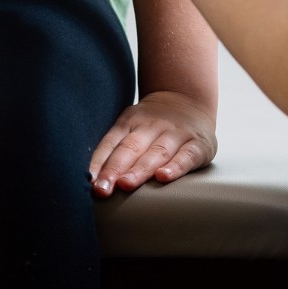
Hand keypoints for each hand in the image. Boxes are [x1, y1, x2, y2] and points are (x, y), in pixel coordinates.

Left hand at [90, 91, 217, 194]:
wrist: (187, 99)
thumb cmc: (152, 124)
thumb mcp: (131, 126)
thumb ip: (115, 149)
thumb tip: (92, 179)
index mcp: (130, 122)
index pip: (111, 143)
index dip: (99, 163)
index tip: (90, 183)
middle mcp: (151, 126)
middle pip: (130, 148)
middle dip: (114, 169)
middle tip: (102, 189)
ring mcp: (176, 133)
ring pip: (156, 152)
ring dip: (140, 169)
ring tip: (126, 184)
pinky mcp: (198, 144)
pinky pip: (186, 155)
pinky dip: (175, 166)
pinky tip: (164, 177)